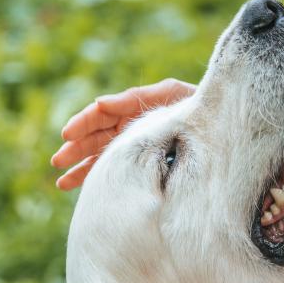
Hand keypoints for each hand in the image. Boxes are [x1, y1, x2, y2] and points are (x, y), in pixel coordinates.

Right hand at [51, 78, 194, 189]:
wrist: (225, 129)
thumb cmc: (199, 108)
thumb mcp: (172, 95)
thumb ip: (138, 98)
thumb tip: (100, 102)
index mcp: (134, 109)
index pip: (101, 114)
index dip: (83, 123)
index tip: (67, 134)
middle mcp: (131, 128)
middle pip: (96, 137)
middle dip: (76, 148)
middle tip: (58, 160)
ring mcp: (136, 148)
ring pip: (101, 157)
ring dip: (80, 168)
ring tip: (62, 181)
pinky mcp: (144, 166)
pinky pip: (115, 171)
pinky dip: (96, 178)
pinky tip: (77, 187)